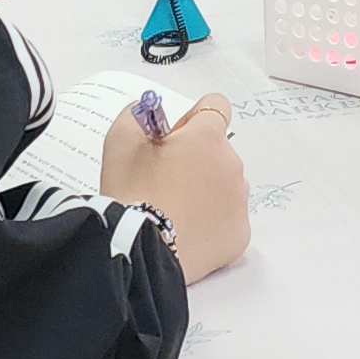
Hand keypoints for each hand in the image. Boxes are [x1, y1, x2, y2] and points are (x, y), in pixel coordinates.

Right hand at [100, 95, 249, 279]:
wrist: (140, 252)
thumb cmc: (132, 195)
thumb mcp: (120, 142)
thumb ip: (136, 115)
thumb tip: (146, 111)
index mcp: (208, 137)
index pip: (215, 106)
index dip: (192, 119)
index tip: (174, 138)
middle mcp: (232, 165)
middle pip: (218, 150)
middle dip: (195, 159)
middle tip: (163, 180)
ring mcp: (239, 201)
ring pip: (225, 185)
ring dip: (205, 190)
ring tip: (173, 208)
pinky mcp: (240, 234)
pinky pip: (228, 219)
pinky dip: (211, 222)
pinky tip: (186, 229)